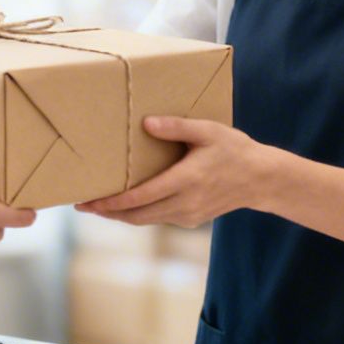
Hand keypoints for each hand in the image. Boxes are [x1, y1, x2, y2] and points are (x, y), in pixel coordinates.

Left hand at [76, 116, 274, 227]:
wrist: (261, 179)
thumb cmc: (234, 149)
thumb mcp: (208, 131)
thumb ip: (177, 127)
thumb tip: (146, 123)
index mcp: (186, 180)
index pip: (141, 197)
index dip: (113, 202)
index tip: (90, 201)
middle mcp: (185, 202)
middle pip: (137, 215)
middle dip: (108, 212)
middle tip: (82, 206)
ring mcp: (189, 215)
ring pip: (146, 219)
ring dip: (121, 215)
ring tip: (98, 207)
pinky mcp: (192, 219)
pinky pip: (159, 218)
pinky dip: (140, 214)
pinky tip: (128, 205)